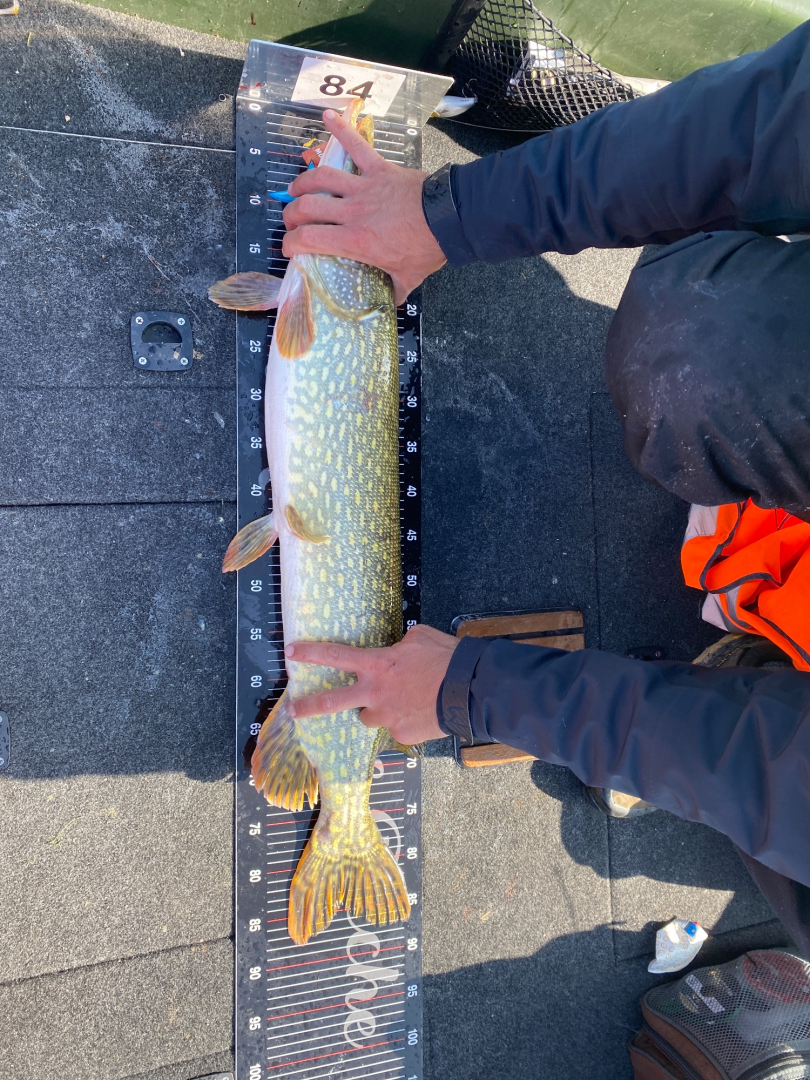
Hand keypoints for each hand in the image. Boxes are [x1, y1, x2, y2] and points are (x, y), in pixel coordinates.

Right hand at [282, 109, 446, 304]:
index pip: (308, 239)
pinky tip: (328, 116)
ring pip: (322, 178)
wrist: (450, 218)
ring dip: (304, 181)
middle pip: (307, 207)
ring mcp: (365, 188)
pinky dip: (342, 130)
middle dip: (291, 214)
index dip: (291, 243)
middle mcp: (353, 212)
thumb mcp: (408, 278)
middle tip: (291, 221)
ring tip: (297, 188)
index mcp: (356, 241)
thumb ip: (393, 291)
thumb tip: (388, 302)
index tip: (289, 248)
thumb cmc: (428, 248)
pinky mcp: (380, 169)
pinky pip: (357, 146)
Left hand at [285, 624, 458, 744]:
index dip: (310, 652)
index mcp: (376, 664)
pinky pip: (396, 727)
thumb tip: (399, 648)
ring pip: (368, 717)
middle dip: (309, 706)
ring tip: (396, 702)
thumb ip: (401, 644)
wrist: (467, 689)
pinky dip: (405, 720)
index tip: (291, 651)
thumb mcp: (419, 637)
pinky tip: (422, 712)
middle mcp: (374, 692)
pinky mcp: (401, 734)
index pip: (335, 655)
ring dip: (375, 711)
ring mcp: (386, 716)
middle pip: (332, 701)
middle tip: (293, 709)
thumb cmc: (445, 659)